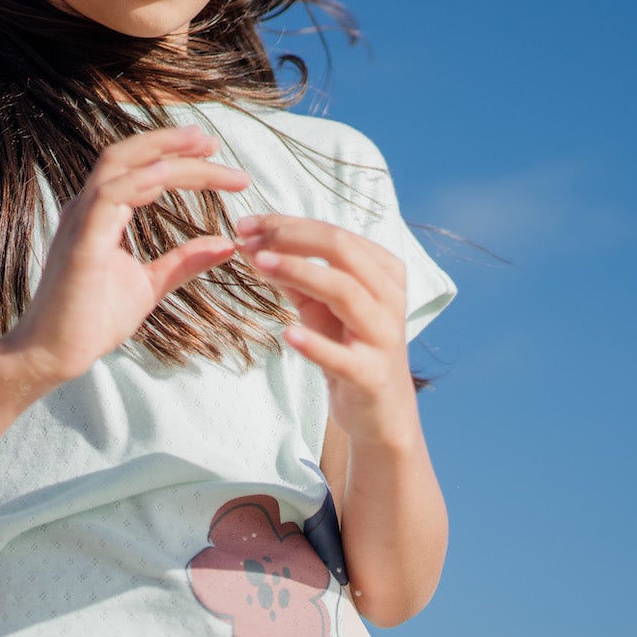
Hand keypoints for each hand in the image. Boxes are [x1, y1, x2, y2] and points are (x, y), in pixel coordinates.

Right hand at [0, 125, 249, 383]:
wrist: (54, 354)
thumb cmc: (93, 319)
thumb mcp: (150, 284)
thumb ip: (184, 261)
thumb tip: (227, 244)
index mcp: (102, 213)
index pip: (141, 169)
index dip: (177, 157)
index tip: (216, 154)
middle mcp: (88, 208)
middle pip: (129, 155)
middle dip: (171, 141)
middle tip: (213, 141)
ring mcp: (81, 221)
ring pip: (119, 165)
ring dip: (164, 153)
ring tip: (205, 150)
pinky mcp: (81, 242)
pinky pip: (108, 197)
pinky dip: (140, 181)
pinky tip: (169, 176)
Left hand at [236, 214, 416, 444]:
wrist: (379, 412)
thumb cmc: (348, 346)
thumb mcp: (320, 305)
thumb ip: (294, 276)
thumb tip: (253, 244)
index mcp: (384, 272)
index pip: (335, 234)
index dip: (289, 225)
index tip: (246, 224)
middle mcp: (390, 298)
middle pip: (343, 252)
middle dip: (292, 239)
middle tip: (248, 238)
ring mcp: (383, 338)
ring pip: (345, 291)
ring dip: (300, 273)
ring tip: (261, 265)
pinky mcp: (371, 376)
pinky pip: (343, 357)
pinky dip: (315, 343)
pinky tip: (288, 333)